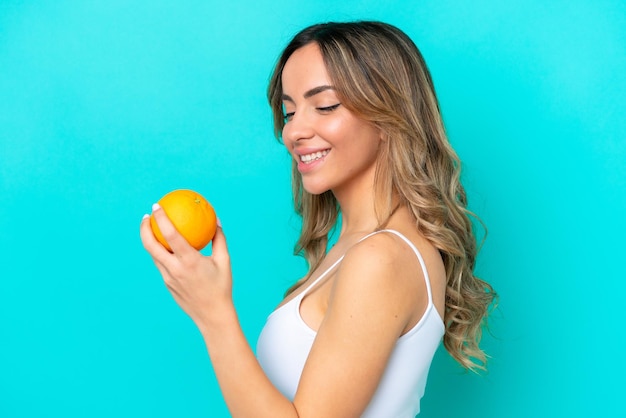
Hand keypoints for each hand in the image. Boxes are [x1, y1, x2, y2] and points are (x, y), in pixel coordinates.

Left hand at [139, 204, 231, 328]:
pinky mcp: (167, 284)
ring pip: (153, 255)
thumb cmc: (221, 287)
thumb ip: (219, 239)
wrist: (212, 315)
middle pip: (151, 245)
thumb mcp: (224, 261)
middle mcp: (175, 269)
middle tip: (147, 216)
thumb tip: (216, 221)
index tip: (156, 206)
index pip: (170, 235)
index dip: (161, 218)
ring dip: (149, 240)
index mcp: (189, 261)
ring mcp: (168, 278)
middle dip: (144, 228)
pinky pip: (161, 264)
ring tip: (151, 228)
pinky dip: (160, 252)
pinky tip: (165, 247)